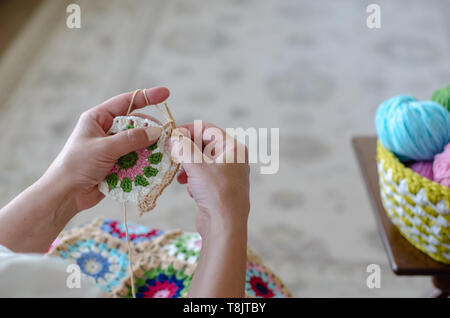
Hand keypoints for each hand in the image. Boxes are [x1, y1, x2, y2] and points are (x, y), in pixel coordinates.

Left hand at [45, 87, 169, 211]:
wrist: (66, 194)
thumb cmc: (77, 166)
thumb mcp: (104, 148)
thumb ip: (131, 139)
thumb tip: (156, 131)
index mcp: (98, 118)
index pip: (126, 102)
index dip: (147, 96)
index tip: (165, 93)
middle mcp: (107, 130)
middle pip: (136, 124)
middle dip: (151, 130)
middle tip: (167, 135)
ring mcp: (113, 148)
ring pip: (138, 143)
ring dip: (150, 148)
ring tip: (165, 151)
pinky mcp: (118, 164)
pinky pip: (136, 159)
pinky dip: (146, 162)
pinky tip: (156, 165)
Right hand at [167, 122, 249, 236]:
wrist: (224, 226)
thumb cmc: (216, 192)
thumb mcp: (197, 165)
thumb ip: (183, 148)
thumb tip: (172, 138)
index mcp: (233, 148)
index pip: (208, 129)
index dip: (188, 130)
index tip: (170, 134)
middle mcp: (233, 159)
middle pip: (204, 145)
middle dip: (186, 150)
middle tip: (170, 153)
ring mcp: (227, 175)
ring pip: (201, 162)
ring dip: (187, 166)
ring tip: (179, 174)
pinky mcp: (219, 189)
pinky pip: (202, 176)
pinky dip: (193, 179)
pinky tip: (188, 188)